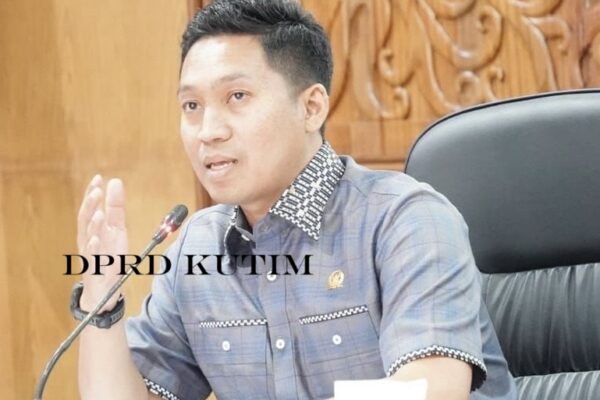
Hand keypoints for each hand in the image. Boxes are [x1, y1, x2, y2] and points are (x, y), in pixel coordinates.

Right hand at [77, 174, 127, 311]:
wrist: (104, 289)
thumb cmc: (109, 255)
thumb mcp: (116, 229)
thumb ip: (115, 208)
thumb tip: (114, 182)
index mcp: (93, 229)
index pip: (90, 208)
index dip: (92, 193)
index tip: (98, 178)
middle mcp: (88, 240)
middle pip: (85, 220)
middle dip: (90, 206)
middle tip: (97, 192)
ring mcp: (90, 255)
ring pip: (87, 238)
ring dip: (93, 225)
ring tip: (99, 213)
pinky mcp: (95, 269)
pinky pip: (92, 259)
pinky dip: (94, 249)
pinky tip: (97, 240)